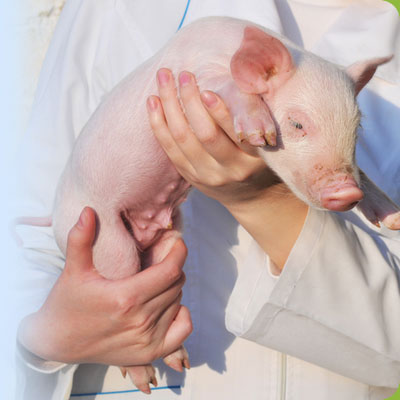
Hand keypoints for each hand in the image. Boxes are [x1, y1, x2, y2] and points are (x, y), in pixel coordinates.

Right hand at [18, 207, 191, 365]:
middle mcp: (140, 320)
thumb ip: (81, 238)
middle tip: (160, 259)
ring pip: (179, 302)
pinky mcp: (149, 353)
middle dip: (173, 266)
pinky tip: (167, 306)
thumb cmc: (67, 302)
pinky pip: (183, 329)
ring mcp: (147, 339)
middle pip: (176, 284)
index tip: (176, 242)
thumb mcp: (73, 270)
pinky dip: (181, 314)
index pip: (170, 270)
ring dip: (172, 288)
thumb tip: (88, 210)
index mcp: (125, 297)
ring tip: (154, 281)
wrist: (57, 342)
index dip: (178, 252)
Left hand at [147, 69, 307, 270]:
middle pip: (202, 136)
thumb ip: (308, 106)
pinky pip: (170, 153)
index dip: (220, 109)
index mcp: (258, 161)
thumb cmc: (275, 161)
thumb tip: (371, 63)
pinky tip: (153, 104)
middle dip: (188, 102)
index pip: (236, 134)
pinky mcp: (191, 179)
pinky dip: (159, 128)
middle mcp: (232, 172)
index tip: (209, 84)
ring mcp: (208, 178)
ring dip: (168, 110)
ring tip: (163, 80)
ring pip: (182, 143)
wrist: (257, 198)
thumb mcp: (292, 142)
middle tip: (181, 73)